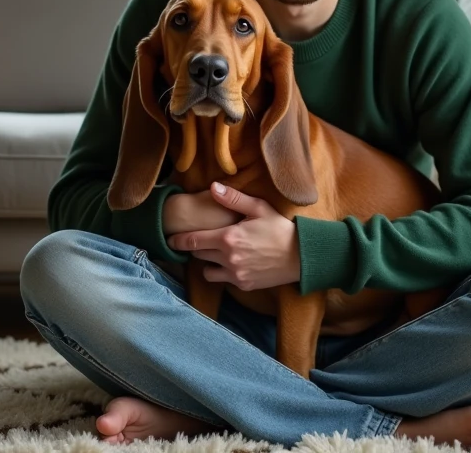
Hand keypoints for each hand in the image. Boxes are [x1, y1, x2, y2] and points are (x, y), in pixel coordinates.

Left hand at [166, 183, 300, 290]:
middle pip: (198, 254)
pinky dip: (223, 272)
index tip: (169, 240)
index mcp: (228, 237)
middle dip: (197, 247)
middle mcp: (228, 258)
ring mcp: (235, 274)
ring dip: (207, 262)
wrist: (301, 256)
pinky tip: (232, 263)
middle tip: (202, 240)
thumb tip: (213, 187)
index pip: (193, 241)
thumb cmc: (280, 228)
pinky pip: (223, 280)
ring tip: (216, 254)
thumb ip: (233, 199)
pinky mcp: (243, 284)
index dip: (178, 241)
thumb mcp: (258, 208)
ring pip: (207, 271)